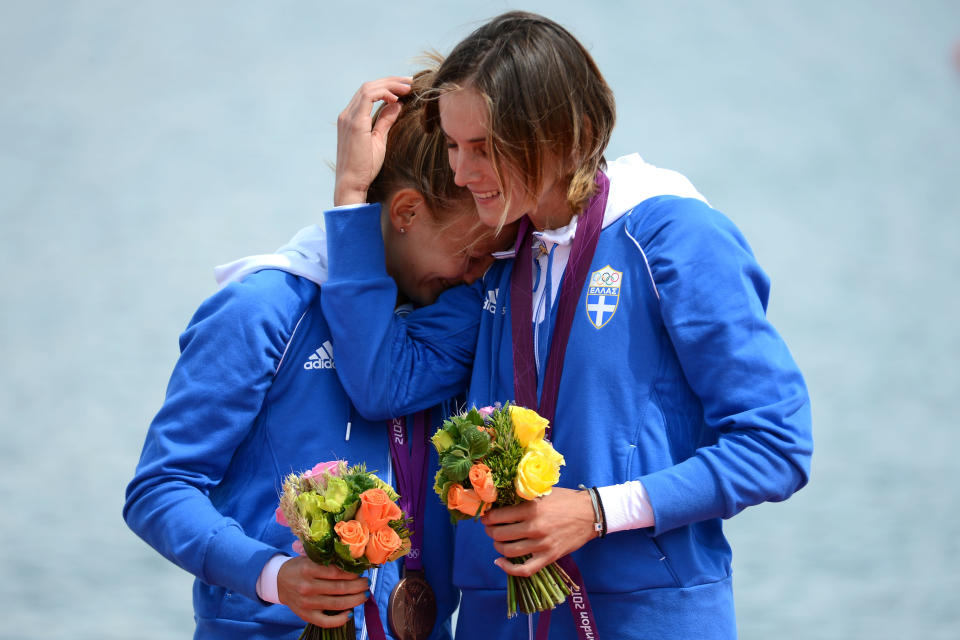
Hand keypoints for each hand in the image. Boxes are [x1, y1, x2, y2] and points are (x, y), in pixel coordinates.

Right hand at [277, 556, 369, 627]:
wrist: (278, 581)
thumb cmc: (299, 567)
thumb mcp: (310, 558)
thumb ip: (328, 561)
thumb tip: (353, 564)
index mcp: (308, 569)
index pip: (337, 572)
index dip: (353, 573)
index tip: (361, 572)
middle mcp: (307, 586)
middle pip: (340, 588)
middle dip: (358, 586)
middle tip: (367, 583)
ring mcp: (307, 603)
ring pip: (337, 604)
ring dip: (355, 600)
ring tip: (364, 595)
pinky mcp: (306, 615)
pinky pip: (326, 621)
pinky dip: (340, 619)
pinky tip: (350, 613)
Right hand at [334, 77, 411, 205]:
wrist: (351, 183)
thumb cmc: (364, 167)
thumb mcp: (378, 140)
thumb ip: (385, 121)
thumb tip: (397, 105)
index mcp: (351, 118)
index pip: (368, 93)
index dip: (387, 86)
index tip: (405, 88)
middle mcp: (346, 115)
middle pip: (369, 86)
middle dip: (391, 81)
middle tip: (410, 81)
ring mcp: (348, 117)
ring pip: (368, 88)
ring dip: (390, 84)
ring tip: (407, 87)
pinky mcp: (354, 123)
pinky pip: (368, 97)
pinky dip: (383, 93)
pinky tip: (396, 98)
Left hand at [481, 487, 596, 577]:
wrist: (590, 514)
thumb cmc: (566, 500)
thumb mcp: (543, 492)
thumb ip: (524, 496)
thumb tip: (500, 501)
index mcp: (531, 508)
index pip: (499, 516)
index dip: (488, 517)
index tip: (486, 517)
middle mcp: (534, 527)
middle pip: (500, 534)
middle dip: (490, 531)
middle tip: (489, 528)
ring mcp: (542, 545)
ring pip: (508, 551)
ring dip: (497, 546)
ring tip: (497, 541)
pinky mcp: (549, 557)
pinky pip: (524, 569)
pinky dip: (509, 569)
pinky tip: (500, 562)